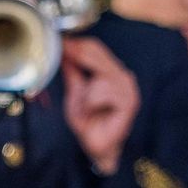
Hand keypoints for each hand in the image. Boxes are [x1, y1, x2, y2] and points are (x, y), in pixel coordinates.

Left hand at [61, 36, 140, 175]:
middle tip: (63, 58)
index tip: (59, 41)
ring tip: (85, 106)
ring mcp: (128, 88)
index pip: (94, 48)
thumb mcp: (75, 92)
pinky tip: (93, 111)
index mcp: (111, 71)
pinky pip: (103, 92)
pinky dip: (92, 102)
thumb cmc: (89, 121)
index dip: (76, 44)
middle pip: (98, 54)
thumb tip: (63, 51)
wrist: (97, 146)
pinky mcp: (129, 102)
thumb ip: (72, 72)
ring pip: (99, 76)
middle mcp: (122, 76)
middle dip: (77, 58)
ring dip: (86, 92)